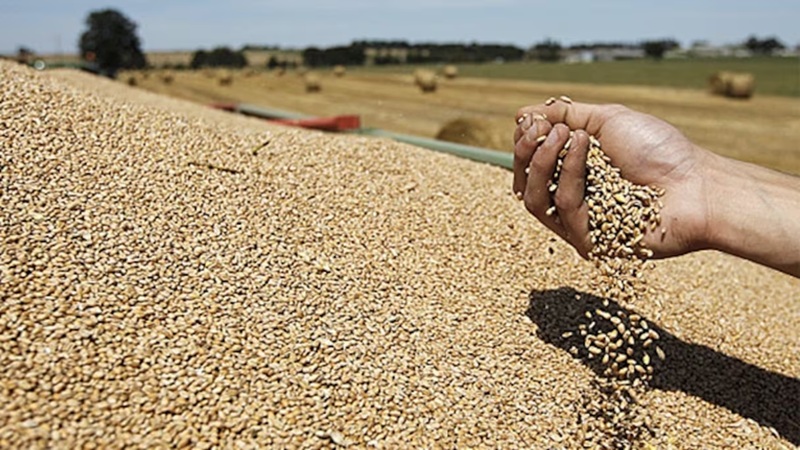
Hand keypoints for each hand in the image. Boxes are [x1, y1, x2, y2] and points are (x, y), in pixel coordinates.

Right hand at [512, 100, 712, 258]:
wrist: (699, 183)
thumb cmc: (661, 150)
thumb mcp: (608, 120)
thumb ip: (566, 116)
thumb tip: (521, 114)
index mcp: (574, 177)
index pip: (530, 166)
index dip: (524, 143)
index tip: (533, 121)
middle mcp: (572, 203)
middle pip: (526, 184)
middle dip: (526, 152)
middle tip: (541, 128)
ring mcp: (579, 226)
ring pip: (535, 200)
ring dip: (543, 162)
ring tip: (565, 135)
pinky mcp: (591, 242)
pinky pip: (566, 208)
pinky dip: (570, 173)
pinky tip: (584, 147)